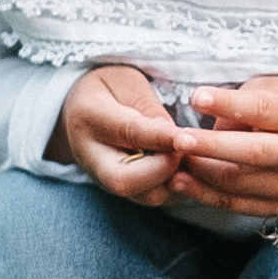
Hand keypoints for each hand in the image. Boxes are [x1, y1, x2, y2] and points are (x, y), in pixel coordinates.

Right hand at [52, 64, 189, 202]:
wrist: (83, 109)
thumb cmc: (110, 88)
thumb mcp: (128, 81)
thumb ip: (148, 106)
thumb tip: (173, 135)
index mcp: (89, 117)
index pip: (125, 133)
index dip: (159, 138)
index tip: (185, 137)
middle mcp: (92, 156)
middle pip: (124, 181)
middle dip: (163, 169)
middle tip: (186, 149)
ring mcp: (105, 179)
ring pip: (144, 196)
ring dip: (176, 179)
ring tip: (194, 157)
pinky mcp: (124, 190)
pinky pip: (155, 197)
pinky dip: (179, 186)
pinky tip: (191, 166)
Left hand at [163, 74, 277, 220]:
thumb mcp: (269, 88)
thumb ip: (242, 101)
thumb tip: (210, 126)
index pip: (261, 110)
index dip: (228, 104)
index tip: (195, 97)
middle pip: (252, 152)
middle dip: (211, 147)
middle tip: (177, 139)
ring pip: (238, 181)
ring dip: (200, 172)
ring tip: (171, 159)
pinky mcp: (277, 205)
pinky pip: (235, 204)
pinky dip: (204, 194)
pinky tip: (179, 181)